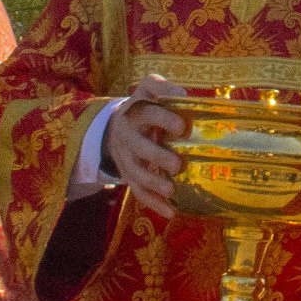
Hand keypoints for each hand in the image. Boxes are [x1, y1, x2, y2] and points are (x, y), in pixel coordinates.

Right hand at [105, 76, 194, 219]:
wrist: (115, 128)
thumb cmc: (143, 107)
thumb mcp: (147, 91)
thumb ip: (163, 88)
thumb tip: (186, 95)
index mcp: (135, 112)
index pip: (146, 112)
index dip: (162, 118)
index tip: (181, 125)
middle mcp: (128, 135)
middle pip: (139, 147)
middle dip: (156, 156)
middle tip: (177, 164)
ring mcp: (126, 157)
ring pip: (136, 173)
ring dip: (153, 182)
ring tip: (171, 190)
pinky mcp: (128, 175)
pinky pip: (138, 191)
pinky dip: (153, 203)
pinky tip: (170, 212)